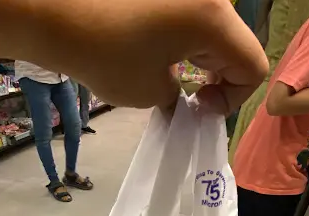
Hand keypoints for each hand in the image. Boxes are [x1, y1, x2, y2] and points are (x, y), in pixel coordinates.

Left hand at [0, 0, 267, 112]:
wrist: (55, 13)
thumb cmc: (105, 55)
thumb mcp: (150, 92)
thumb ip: (181, 98)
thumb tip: (183, 100)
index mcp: (215, 20)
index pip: (252, 66)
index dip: (233, 98)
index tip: (199, 109)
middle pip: (240, 46)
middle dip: (222, 80)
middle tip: (193, 101)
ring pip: (220, 33)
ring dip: (207, 62)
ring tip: (176, 81)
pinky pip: (198, 19)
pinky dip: (190, 43)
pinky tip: (164, 56)